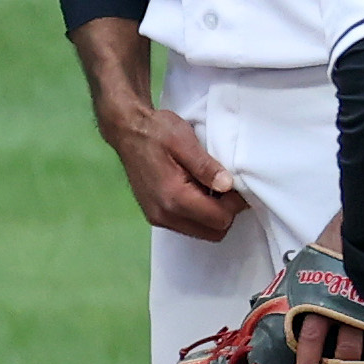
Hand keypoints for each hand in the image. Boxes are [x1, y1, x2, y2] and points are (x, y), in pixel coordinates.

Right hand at [99, 101, 247, 240]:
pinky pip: (187, 226)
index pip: (219, 219)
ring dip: (212, 214)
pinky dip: (198, 214)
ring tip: (210, 187)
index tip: (235, 183)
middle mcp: (164, 214)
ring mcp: (158, 217)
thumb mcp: (184, 141)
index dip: (235, 203)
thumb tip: (227, 186)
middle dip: (225, 212)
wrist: (128, 131)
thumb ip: (206, 166)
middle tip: (225, 187)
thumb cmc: (156, 131)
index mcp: (174, 197)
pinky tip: (196, 191)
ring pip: (201, 232)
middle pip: (213, 232)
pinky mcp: (155, 215)